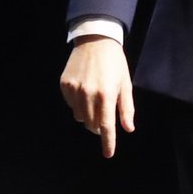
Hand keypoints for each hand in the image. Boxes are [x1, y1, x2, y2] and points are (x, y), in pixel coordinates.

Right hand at [59, 35, 134, 157]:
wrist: (95, 40)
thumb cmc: (114, 63)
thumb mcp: (125, 84)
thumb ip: (126, 108)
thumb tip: (128, 128)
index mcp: (106, 95)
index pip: (106, 126)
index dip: (107, 142)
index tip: (108, 154)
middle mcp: (88, 94)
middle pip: (92, 125)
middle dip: (99, 127)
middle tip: (104, 115)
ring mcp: (74, 90)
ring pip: (80, 117)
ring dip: (88, 116)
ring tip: (95, 99)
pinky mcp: (65, 85)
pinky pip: (71, 105)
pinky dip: (78, 105)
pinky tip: (84, 91)